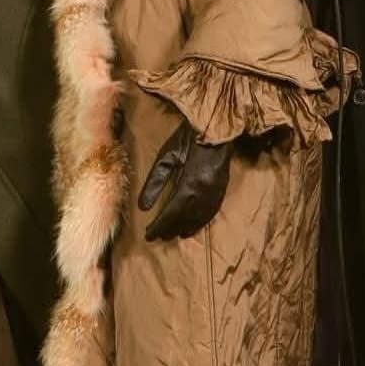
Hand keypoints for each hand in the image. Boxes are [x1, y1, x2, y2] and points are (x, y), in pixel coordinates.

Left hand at [137, 120, 231, 241]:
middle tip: (157, 237)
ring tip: (172, 235)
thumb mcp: (166, 157)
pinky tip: (192, 227)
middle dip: (170, 229)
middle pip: (184, 218)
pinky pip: (210, 213)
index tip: (149, 235)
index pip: (171, 212)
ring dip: (184, 228)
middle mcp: (204, 193)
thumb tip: (142, 207)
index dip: (160, 225)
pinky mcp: (222, 190)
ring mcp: (215, 193)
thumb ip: (154, 183)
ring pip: (198, 218)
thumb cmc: (187, 139)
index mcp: (189, 184)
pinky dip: (200, 223)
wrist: (215, 128)